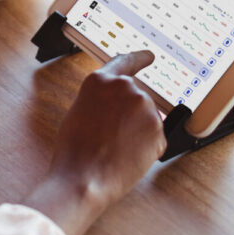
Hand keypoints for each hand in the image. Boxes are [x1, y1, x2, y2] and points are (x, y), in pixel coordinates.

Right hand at [23, 50, 165, 234]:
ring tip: (114, 151)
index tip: (149, 56)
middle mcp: (126, 88)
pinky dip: (146, 151)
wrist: (83, 179)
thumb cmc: (74, 152)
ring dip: (138, 135)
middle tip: (112, 140)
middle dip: (130, 119)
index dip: (139, 58)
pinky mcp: (158, 129)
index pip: (125, 63)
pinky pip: (155, 140)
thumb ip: (102, 101)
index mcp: (101, 81)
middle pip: (136, 100)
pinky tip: (127, 158)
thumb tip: (118, 110)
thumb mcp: (80, 113)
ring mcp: (144, 107)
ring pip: (146, 121)